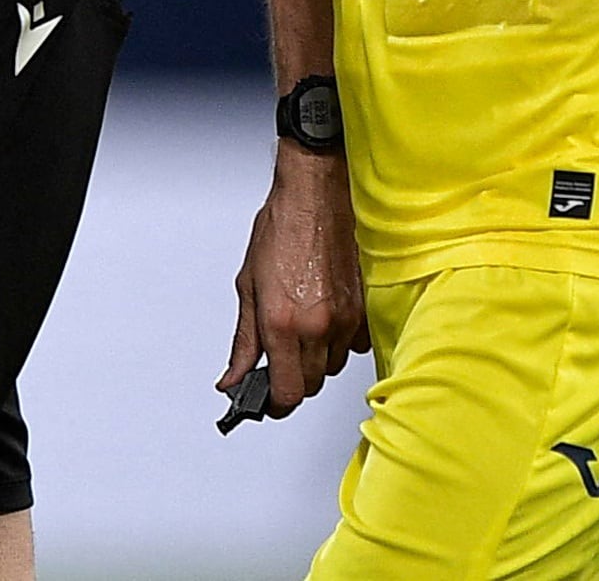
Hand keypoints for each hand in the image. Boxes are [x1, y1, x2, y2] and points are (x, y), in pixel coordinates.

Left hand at [216, 146, 365, 418]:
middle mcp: (317, 326)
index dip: (274, 404)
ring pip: (331, 366)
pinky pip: (355, 345)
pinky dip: (340, 341)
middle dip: (292, 380)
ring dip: (315, 360)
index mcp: (281, 322)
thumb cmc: (281, 228)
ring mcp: (345, 318)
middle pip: (309, 385)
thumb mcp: (248, 285)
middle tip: (278, 361)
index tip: (267, 401)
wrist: (316, 194)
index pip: (286, 392)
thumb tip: (233, 376)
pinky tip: (325, 319)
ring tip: (301, 330)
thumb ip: (243, 340)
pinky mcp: (365, 308)